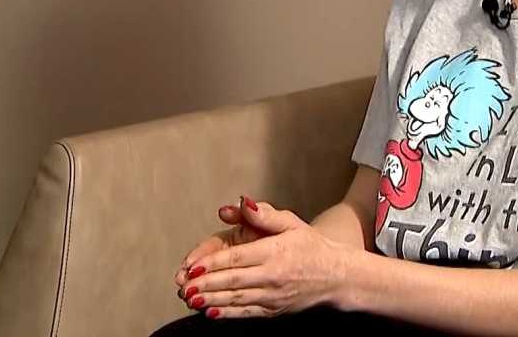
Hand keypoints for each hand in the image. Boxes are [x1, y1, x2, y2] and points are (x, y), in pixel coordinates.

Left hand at [179, 198, 348, 318]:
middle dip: (205, 284)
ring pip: (236, 298)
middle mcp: (272, 275)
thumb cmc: (310, 246)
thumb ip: (264, 214)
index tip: (192, 266)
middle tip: (183, 286)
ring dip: (211, 299)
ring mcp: (272, 295)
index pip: (236, 258)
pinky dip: (227, 314)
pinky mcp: (273, 310)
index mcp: (274, 251)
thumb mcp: (290, 222)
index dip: (212, 263)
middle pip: (232, 280)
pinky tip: (211, 312)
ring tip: (190, 298)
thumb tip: (242, 203)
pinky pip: (246, 312)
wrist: (335, 275)